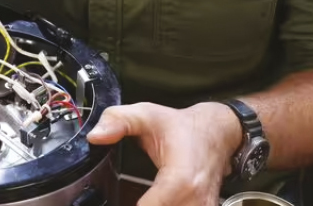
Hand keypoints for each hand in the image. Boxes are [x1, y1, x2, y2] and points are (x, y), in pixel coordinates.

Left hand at [87, 102, 242, 205]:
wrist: (217, 132)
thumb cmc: (182, 127)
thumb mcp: (146, 114)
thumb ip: (117, 121)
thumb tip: (95, 137)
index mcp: (181, 180)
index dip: (130, 205)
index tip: (115, 198)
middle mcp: (196, 201)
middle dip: (141, 204)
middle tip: (125, 195)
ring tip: (140, 196)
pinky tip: (154, 200)